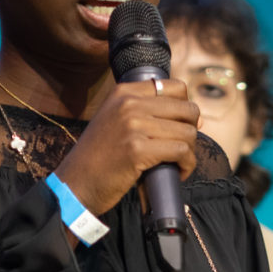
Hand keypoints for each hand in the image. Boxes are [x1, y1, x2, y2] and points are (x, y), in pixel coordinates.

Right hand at [51, 77, 197, 215]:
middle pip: (187, 109)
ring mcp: (133, 125)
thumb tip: (197, 118)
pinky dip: (186, 165)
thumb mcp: (115, 120)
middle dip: (191, 131)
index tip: (180, 126)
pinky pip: (181, 151)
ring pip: (187, 132)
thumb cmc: (99, 157)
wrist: (75, 183)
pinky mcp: (138, 149)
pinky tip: (178, 172)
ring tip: (178, 163)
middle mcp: (128, 103)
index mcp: (123, 91)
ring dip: (189, 152)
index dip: (185, 107)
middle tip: (181, 149)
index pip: (175, 88)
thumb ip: (146, 112)